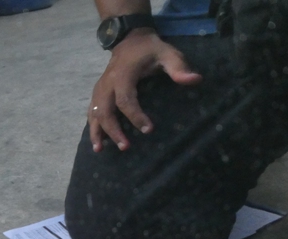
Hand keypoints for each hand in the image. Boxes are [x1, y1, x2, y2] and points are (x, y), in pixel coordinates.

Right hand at [89, 29, 201, 151]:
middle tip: (125, 147)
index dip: (135, 116)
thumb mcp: (166, 53)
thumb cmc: (150, 49)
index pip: (125, 99)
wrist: (130, 39)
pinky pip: (91, 111)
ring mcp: (100, 88)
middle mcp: (107, 83)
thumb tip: (196, 80)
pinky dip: (93, 127)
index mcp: (123, 75)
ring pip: (94, 112)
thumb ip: (178, 67)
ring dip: (97, 132)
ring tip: (100, 150)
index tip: (149, 130)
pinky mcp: (97, 93)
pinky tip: (97, 142)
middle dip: (113, 130)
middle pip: (105, 110)